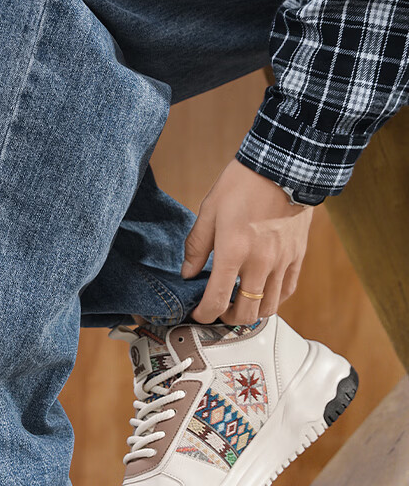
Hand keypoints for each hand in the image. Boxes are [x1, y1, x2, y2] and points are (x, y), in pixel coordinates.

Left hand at [181, 158, 312, 323]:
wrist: (282, 167)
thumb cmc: (242, 185)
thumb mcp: (209, 210)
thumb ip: (196, 246)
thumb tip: (187, 272)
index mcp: (234, 250)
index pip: (217, 299)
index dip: (204, 315)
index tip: (198, 314)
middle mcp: (260, 262)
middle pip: (245, 312)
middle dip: (227, 318)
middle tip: (218, 310)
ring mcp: (282, 262)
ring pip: (269, 307)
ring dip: (251, 312)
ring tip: (239, 303)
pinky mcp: (297, 257)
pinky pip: (288, 291)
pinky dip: (273, 299)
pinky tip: (262, 291)